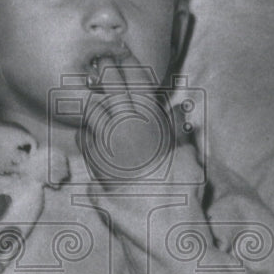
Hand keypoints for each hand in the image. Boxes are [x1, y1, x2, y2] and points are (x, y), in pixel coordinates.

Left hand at [79, 53, 199, 184]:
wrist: (159, 220)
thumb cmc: (179, 189)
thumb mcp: (186, 156)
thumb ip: (178, 130)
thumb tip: (178, 111)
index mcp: (151, 118)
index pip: (138, 80)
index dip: (129, 63)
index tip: (124, 52)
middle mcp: (127, 125)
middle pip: (110, 87)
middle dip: (105, 69)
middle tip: (100, 58)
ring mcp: (108, 143)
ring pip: (93, 109)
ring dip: (92, 97)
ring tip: (90, 88)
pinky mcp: (95, 163)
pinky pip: (86, 139)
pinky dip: (87, 131)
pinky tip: (88, 128)